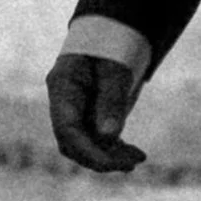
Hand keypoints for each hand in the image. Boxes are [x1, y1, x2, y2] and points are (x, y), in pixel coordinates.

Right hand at [47, 53, 146, 176]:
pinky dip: (115, 150)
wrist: (112, 37)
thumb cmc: (112, 46)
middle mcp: (63, 103)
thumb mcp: (115, 70)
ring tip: (138, 158)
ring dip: (110, 156)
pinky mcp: (89, 117)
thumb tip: (109, 136)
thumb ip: (111, 101)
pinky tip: (134, 156)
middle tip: (132, 162)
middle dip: (100, 157)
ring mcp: (75, 112)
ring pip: (85, 146)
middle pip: (72, 143)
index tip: (111, 163)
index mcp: (62, 86)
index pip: (66, 128)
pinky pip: (98, 141)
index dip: (87, 150)